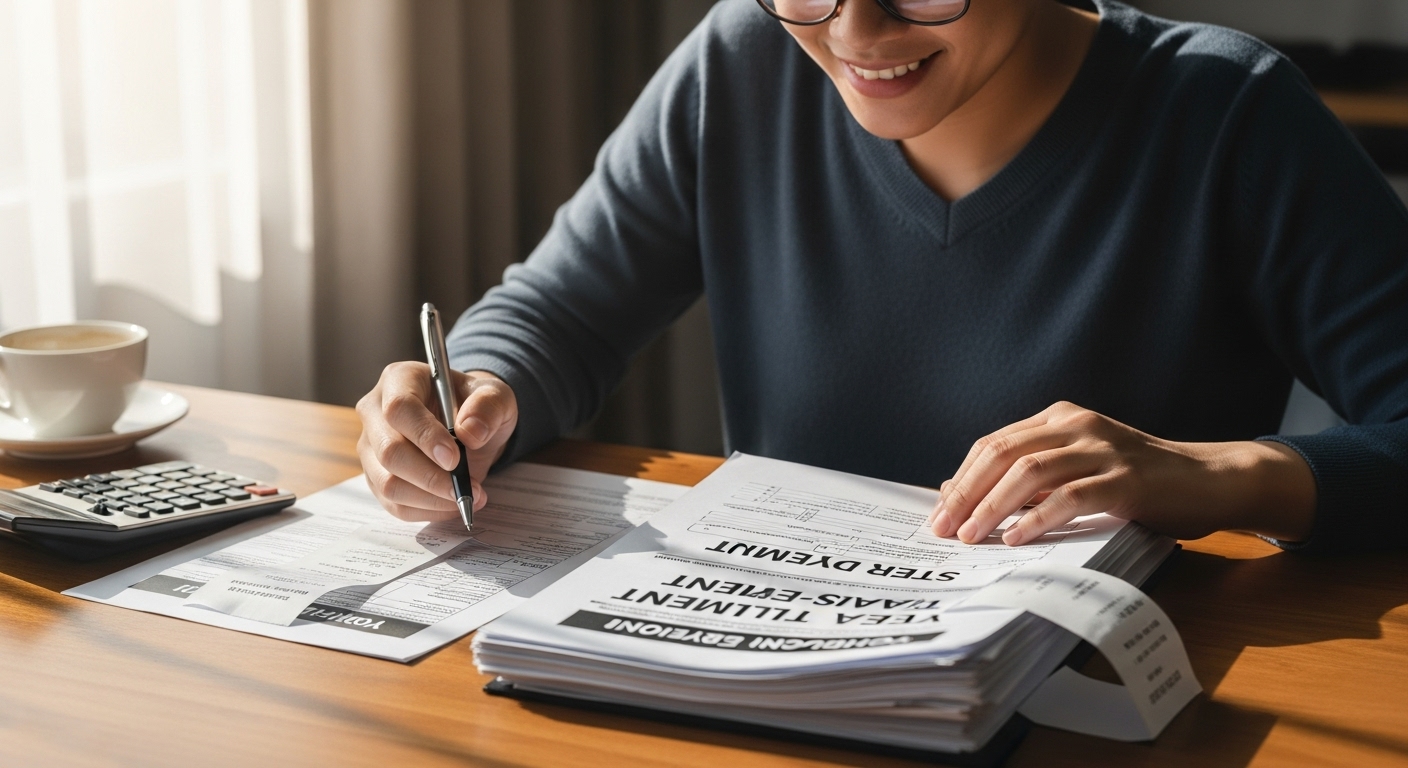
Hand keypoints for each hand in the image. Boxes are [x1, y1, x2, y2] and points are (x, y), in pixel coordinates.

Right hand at [356, 364, 517, 520]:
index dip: (425, 436)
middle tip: (467, 488)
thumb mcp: (495, 395)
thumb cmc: (475, 405)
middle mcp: (375, 412)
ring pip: (387, 483)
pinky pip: (394, 504)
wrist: (469, 425)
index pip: (399, 408)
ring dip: (430, 499)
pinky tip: (451, 504)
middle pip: (389, 451)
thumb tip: (470, 433)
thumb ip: (488, 406)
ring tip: (466, 497)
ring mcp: (371, 447)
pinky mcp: (376, 477)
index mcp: (399, 380)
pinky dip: (426, 510)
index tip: (454, 458)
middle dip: (430, 477)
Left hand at [928, 401, 1315, 545]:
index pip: (993, 445)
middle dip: (967, 494)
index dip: (961, 479)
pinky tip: (1018, 538)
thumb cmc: (1137, 481)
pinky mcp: (1126, 478)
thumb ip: (1029, 476)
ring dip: (994, 507)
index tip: (939, 513)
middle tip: (945, 529)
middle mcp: (1075, 425)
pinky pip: (1071, 496)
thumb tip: (962, 496)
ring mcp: (1102, 449)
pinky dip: (1039, 518)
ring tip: (973, 537)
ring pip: (1030, 472)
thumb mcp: (1076, 469)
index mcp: (1058, 418)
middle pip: (1003, 454)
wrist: (1208, 480)